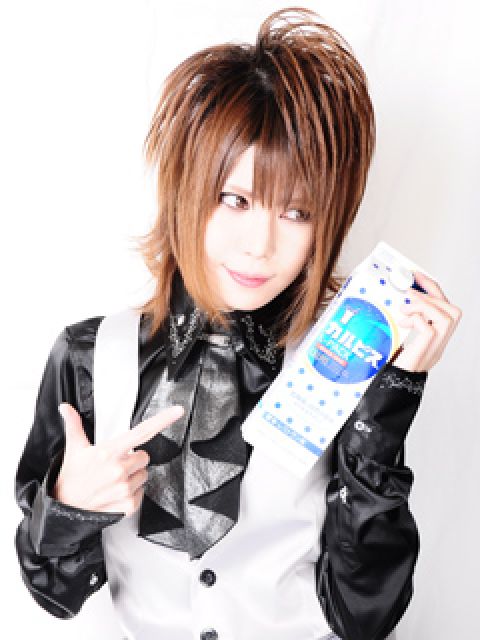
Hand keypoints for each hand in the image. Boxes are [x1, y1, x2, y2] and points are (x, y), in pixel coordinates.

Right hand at [53, 403, 183, 514]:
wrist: (65, 509)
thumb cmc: (72, 478)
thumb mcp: (74, 449)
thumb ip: (74, 425)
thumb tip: (66, 408)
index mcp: (109, 452)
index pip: (142, 432)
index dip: (162, 420)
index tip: (178, 411)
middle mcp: (119, 470)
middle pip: (145, 456)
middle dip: (133, 459)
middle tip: (115, 464)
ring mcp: (125, 488)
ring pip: (144, 474)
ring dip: (133, 475)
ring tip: (113, 480)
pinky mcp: (129, 505)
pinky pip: (142, 491)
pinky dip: (132, 492)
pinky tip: (116, 492)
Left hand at [391, 271, 461, 372]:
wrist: (395, 382)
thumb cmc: (399, 362)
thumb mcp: (405, 338)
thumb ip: (410, 323)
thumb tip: (401, 301)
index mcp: (438, 337)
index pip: (446, 308)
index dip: (434, 289)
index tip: (418, 276)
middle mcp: (441, 342)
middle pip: (452, 311)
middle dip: (432, 294)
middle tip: (410, 289)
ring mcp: (435, 347)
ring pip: (446, 316)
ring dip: (424, 305)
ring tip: (405, 308)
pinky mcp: (424, 350)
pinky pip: (428, 328)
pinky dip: (416, 319)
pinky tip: (404, 323)